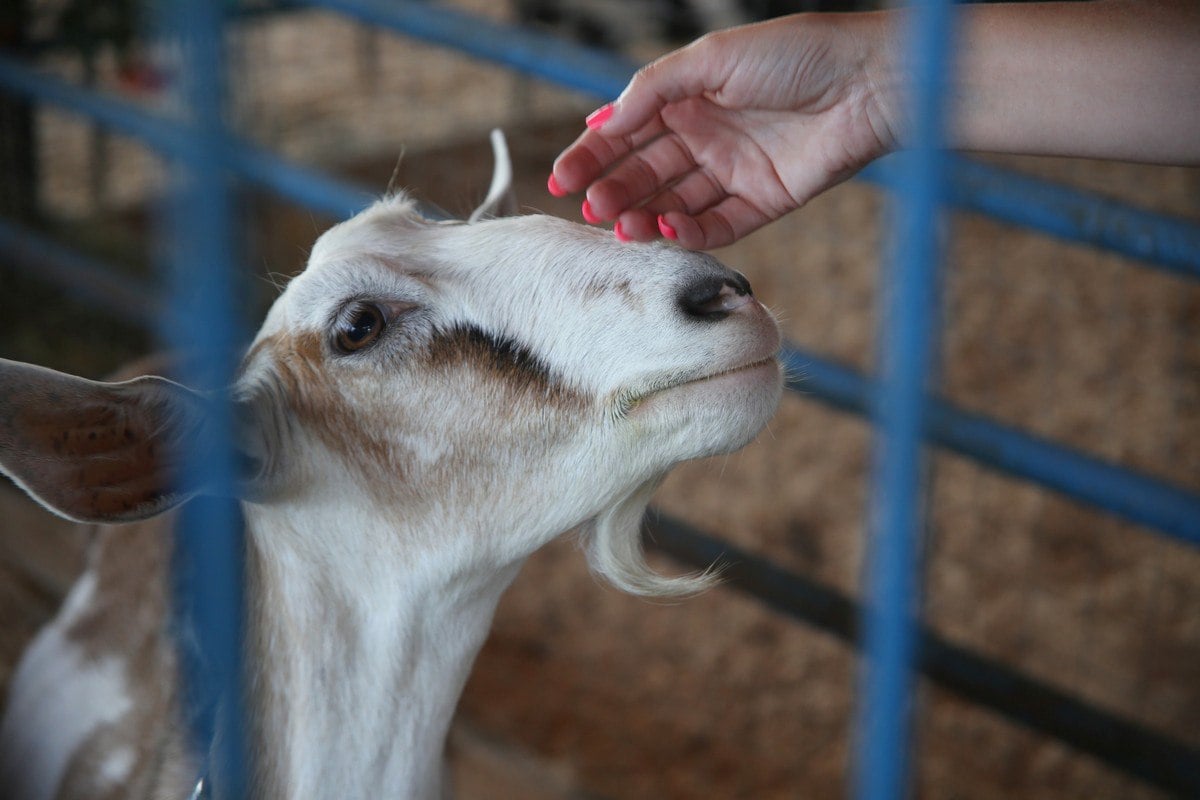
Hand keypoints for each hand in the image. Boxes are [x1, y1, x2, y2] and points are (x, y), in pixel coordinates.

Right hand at [549, 13, 898, 249]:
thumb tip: (602, 122)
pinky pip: (716, 224)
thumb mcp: (711, 57)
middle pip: (646, 173)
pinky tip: (666, 229)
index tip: (561, 180)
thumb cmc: (795, 55)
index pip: (628, 134)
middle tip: (590, 209)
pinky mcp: (762, 201)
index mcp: (690, 98)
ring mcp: (733, 171)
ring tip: (620, 227)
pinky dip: (688, 231)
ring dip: (644, 216)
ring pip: (675, 203)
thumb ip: (653, 90)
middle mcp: (707, 136)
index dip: (592, 156)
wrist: (870, 82)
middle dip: (613, 191)